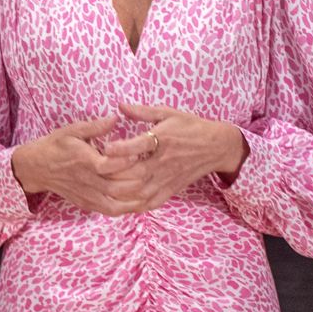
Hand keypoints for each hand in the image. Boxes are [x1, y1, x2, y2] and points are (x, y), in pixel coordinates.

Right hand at [9, 115, 151, 214]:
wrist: (37, 167)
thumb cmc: (56, 145)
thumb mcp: (72, 130)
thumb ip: (96, 126)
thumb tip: (116, 117)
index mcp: (84, 160)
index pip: (108, 166)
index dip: (126, 161)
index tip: (141, 152)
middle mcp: (87, 181)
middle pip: (118, 187)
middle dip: (138, 180)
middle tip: (154, 170)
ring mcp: (88, 195)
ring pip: (117, 202)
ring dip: (137, 197)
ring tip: (153, 186)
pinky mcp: (88, 204)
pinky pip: (111, 210)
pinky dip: (128, 208)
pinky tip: (140, 201)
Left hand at [107, 104, 248, 213]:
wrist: (216, 147)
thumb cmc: (190, 127)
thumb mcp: (168, 113)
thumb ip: (143, 111)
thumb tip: (119, 106)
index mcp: (164, 139)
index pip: (139, 146)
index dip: (121, 148)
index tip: (105, 147)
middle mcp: (164, 161)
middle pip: (136, 173)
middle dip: (115, 174)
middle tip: (96, 171)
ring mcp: (168, 178)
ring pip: (141, 191)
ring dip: (121, 192)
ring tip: (102, 187)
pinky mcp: (171, 190)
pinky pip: (151, 202)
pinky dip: (134, 205)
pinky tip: (120, 202)